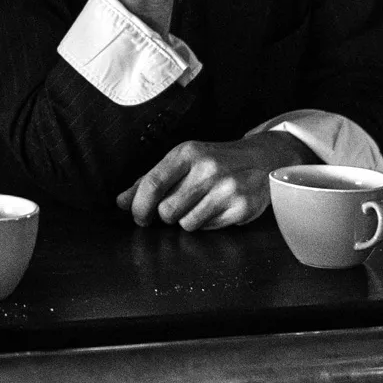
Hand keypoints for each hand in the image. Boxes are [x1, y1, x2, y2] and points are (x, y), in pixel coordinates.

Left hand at [114, 131, 308, 230]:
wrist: (262, 159)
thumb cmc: (214, 161)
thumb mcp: (182, 162)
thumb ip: (149, 181)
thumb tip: (121, 202)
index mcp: (187, 153)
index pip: (152, 184)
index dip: (139, 206)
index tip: (138, 217)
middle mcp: (207, 168)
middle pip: (166, 211)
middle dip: (166, 215)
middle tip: (176, 207)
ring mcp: (227, 188)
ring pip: (186, 223)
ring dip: (188, 220)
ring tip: (201, 204)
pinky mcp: (242, 206)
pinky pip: (209, 228)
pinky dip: (208, 223)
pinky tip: (217, 208)